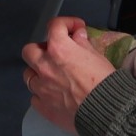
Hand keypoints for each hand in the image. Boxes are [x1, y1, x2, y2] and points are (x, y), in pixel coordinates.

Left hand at [22, 17, 114, 133]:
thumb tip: (77, 34)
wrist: (106, 113)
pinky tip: (55, 96)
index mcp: (59, 49)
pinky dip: (43, 94)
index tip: (76, 28)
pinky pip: (35, 97)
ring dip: (40, 73)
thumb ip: (82, 43)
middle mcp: (44, 66)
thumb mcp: (97, 56)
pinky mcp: (42, 107)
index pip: (54, 26)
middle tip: (56, 54)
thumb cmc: (104, 81)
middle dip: (42, 49)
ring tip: (54, 77)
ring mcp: (41, 88)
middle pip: (30, 51)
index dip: (66, 23)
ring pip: (29, 75)